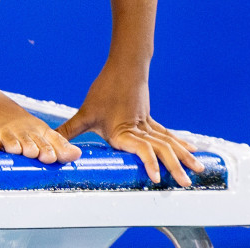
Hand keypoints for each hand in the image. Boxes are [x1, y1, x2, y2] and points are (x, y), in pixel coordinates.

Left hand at [55, 65, 204, 186]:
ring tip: (199, 170)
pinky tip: (193, 150)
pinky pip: (169, 134)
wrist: (125, 65)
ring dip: (184, 157)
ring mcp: (149, 124)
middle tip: (186, 183)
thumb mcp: (86, 112)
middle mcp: (141, 130)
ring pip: (170, 142)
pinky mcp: (152, 121)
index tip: (157, 178)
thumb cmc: (106, 89)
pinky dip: (181, 143)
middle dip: (175, 167)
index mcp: (125, 131)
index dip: (149, 163)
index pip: (141, 148)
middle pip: (162, 149)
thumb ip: (69, 130)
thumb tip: (50, 144)